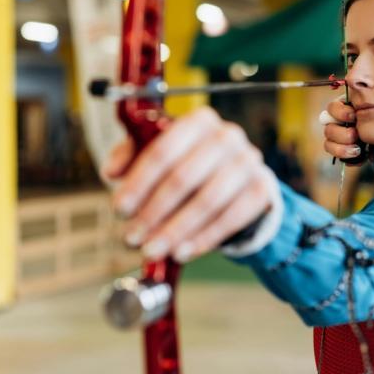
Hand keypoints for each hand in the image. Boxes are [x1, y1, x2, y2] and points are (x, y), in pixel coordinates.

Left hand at [100, 106, 278, 262]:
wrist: (238, 180)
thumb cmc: (191, 164)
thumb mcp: (161, 153)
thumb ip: (131, 156)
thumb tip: (111, 171)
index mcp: (199, 120)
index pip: (163, 149)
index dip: (138, 182)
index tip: (119, 208)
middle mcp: (227, 136)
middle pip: (184, 177)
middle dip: (153, 212)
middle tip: (132, 236)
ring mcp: (248, 162)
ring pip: (208, 201)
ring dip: (175, 230)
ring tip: (152, 249)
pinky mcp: (262, 189)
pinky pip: (231, 218)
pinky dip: (204, 239)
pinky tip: (183, 252)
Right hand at [321, 98, 362, 164]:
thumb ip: (365, 99)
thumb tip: (352, 89)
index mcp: (346, 109)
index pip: (332, 109)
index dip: (339, 113)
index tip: (353, 116)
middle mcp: (340, 124)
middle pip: (328, 129)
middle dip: (341, 134)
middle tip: (355, 135)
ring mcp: (341, 139)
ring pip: (328, 144)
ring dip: (341, 148)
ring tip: (357, 149)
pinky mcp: (345, 151)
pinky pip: (337, 156)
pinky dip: (348, 158)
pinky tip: (360, 156)